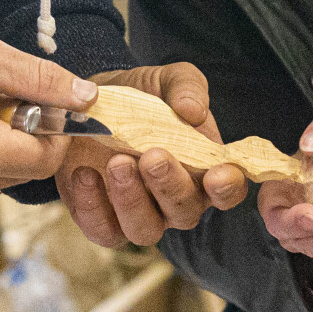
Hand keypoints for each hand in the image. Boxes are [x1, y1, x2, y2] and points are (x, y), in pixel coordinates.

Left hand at [57, 62, 250, 246]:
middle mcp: (176, 201)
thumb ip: (186, 88)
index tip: (218, 175)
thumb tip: (193, 110)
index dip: (227, 188)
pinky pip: (103, 231)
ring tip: (117, 163)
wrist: (89, 104)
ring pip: (145, 230)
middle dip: (171, 186)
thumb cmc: (140, 97)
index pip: (227, 191)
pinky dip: (93, 207)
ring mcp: (140, 215)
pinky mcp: (103, 221)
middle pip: (185, 212)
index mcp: (202, 171)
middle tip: (153, 156)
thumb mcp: (165, 81)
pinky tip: (85, 174)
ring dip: (132, 200)